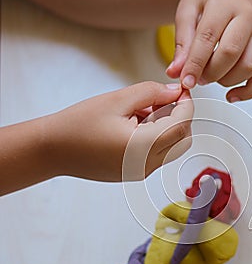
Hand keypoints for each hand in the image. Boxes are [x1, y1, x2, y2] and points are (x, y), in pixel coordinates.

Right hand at [46, 82, 192, 180]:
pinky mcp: (135, 173)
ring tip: (139, 112)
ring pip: (172, 147)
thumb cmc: (79, 124)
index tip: (182, 90)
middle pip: (183, 140)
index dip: (187, 105)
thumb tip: (176, 92)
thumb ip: (151, 93)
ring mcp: (141, 172)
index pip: (182, 125)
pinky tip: (133, 125)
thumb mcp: (117, 100)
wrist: (53, 150)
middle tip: (160, 100)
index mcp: (143, 147)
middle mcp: (147, 165)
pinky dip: (155, 137)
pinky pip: (157, 154)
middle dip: (179, 117)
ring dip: (166, 127)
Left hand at [166, 0, 251, 101]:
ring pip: (249, 66)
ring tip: (212, 77)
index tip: (185, 81)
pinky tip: (232, 95)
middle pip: (231, 53)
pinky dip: (249, 91)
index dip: (195, 64)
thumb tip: (176, 72)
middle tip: (198, 78)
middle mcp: (249, 15)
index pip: (209, 38)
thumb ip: (182, 43)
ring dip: (227, 81)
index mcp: (225, 2)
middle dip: (211, 73)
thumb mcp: (186, 13)